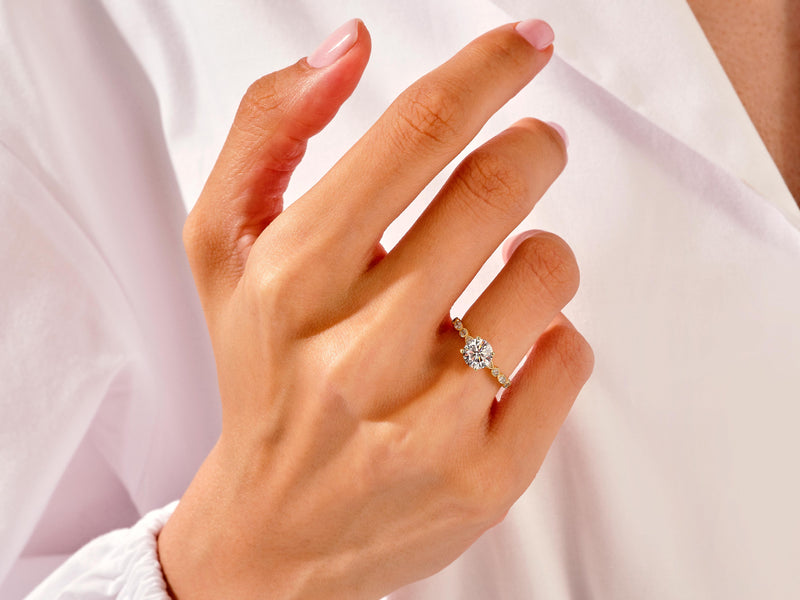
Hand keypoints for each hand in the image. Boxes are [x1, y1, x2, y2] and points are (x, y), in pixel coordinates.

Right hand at [158, 18, 592, 599]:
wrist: (277, 529)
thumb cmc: (260, 377)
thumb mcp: (225, 252)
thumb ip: (267, 132)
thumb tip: (347, 48)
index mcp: (294, 276)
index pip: (419, 133)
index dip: (487, 70)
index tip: (527, 44)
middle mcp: (360, 346)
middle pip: (497, 189)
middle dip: (534, 148)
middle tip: (533, 149)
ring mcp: (428, 418)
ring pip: (547, 274)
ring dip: (542, 251)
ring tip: (503, 270)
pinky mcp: (485, 475)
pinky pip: (569, 356)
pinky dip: (554, 333)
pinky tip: (505, 351)